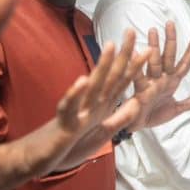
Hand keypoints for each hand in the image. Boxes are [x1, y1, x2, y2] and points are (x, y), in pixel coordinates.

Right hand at [42, 31, 148, 171]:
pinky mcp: (64, 124)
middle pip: (110, 76)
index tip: (150, 49)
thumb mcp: (102, 132)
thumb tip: (136, 104)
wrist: (40, 158)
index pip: (121, 82)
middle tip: (132, 32)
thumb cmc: (70, 144)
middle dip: (123, 55)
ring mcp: (78, 111)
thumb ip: (119, 118)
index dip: (135, 67)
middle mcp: (90, 103)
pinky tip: (83, 81)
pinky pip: (69, 107)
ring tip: (111, 46)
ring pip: (92, 86)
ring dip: (101, 66)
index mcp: (100, 105)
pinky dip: (75, 95)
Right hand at [125, 22, 189, 131]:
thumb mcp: (176, 109)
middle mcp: (161, 78)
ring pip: (153, 61)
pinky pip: (137, 75)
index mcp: (172, 81)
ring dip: (153, 46)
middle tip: (170, 23)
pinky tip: (133, 52)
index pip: (184, 63)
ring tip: (153, 31)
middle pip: (168, 56)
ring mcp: (150, 82)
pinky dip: (135, 65)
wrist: (138, 125)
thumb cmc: (155, 114)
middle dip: (170, 40)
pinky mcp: (139, 89)